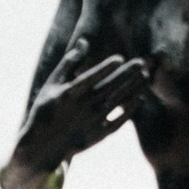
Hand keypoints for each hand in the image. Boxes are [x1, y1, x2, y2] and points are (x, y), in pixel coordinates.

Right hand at [16, 40, 153, 174]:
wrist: (43, 146)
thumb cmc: (46, 110)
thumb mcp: (52, 85)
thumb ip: (69, 63)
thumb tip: (84, 41)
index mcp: (69, 94)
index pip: (89, 78)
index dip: (104, 68)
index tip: (119, 58)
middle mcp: (82, 107)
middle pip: (109, 87)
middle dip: (127, 74)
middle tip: (142, 62)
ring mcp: (91, 122)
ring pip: (116, 102)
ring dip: (132, 88)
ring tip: (144, 76)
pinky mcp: (98, 135)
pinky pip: (118, 121)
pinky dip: (129, 111)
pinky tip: (138, 98)